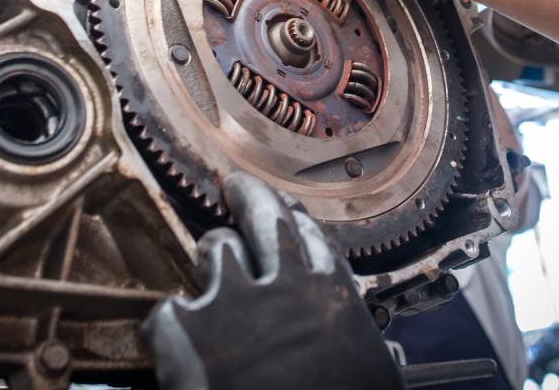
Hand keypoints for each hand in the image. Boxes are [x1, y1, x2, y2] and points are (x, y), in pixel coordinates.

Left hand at [141, 172, 403, 389]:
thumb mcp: (374, 384)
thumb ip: (377, 361)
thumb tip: (389, 357)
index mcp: (332, 302)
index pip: (314, 241)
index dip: (297, 222)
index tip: (289, 213)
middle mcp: (285, 287)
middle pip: (265, 218)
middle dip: (249, 197)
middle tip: (236, 188)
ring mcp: (231, 301)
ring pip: (217, 249)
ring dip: (214, 253)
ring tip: (210, 260)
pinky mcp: (184, 326)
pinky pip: (170, 306)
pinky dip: (173, 322)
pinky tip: (176, 334)